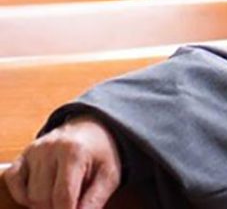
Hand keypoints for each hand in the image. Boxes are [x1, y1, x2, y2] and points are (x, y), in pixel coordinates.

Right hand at [3, 115, 120, 208]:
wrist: (92, 130)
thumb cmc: (101, 155)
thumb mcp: (109, 176)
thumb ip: (95, 200)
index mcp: (74, 152)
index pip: (63, 196)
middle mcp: (49, 149)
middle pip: (43, 198)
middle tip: (73, 203)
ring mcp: (33, 151)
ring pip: (30, 194)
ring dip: (44, 204)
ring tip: (63, 196)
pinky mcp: (23, 155)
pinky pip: (13, 182)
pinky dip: (24, 195)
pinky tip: (42, 194)